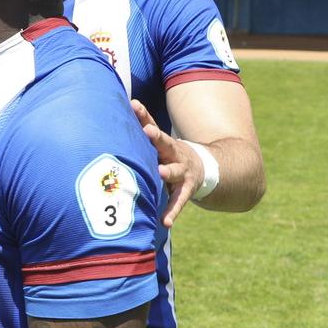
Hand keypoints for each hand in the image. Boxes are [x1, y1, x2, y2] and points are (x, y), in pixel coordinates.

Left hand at [132, 99, 199, 225]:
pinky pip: (178, 201)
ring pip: (174, 171)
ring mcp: (182, 171)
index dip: (144, 115)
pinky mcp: (185, 189)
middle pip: (164, 143)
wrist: (203, 167)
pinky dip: (171, 212)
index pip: (152, 125)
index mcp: (163, 142)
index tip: (135, 105)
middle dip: (156, 137)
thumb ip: (142, 127)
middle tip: (148, 132)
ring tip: (160, 173)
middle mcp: (173, 154)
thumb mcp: (158, 141)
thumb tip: (124, 106)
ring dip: (167, 172)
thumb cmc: (168, 153)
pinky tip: (165, 222)